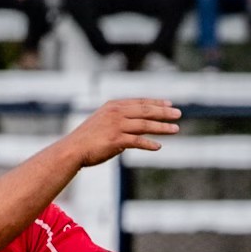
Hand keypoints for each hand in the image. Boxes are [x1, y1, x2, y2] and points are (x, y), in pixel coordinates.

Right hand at [65, 99, 180, 167]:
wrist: (72, 149)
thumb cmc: (86, 139)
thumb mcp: (102, 123)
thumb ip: (118, 122)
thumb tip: (133, 133)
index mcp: (114, 106)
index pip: (139, 102)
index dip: (156, 102)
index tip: (169, 104)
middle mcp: (116, 113)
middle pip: (145, 110)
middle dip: (164, 112)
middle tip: (178, 113)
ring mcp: (116, 126)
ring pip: (145, 124)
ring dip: (162, 127)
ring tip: (175, 129)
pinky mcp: (116, 140)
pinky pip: (137, 141)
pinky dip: (149, 144)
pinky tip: (158, 146)